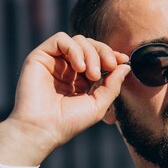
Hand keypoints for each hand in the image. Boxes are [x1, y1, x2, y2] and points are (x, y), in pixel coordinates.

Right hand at [0, 32, 130, 165]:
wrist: (43, 129)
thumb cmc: (69, 122)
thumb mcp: (99, 104)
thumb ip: (113, 85)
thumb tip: (126, 65)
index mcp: (81, 78)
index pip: (99, 57)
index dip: (112, 55)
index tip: (124, 60)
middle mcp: (67, 68)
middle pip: (90, 45)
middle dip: (104, 52)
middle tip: (109, 67)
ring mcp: (54, 61)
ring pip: (78, 40)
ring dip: (91, 54)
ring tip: (92, 75)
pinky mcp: (40, 56)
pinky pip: (61, 39)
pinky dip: (75, 49)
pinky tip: (79, 68)